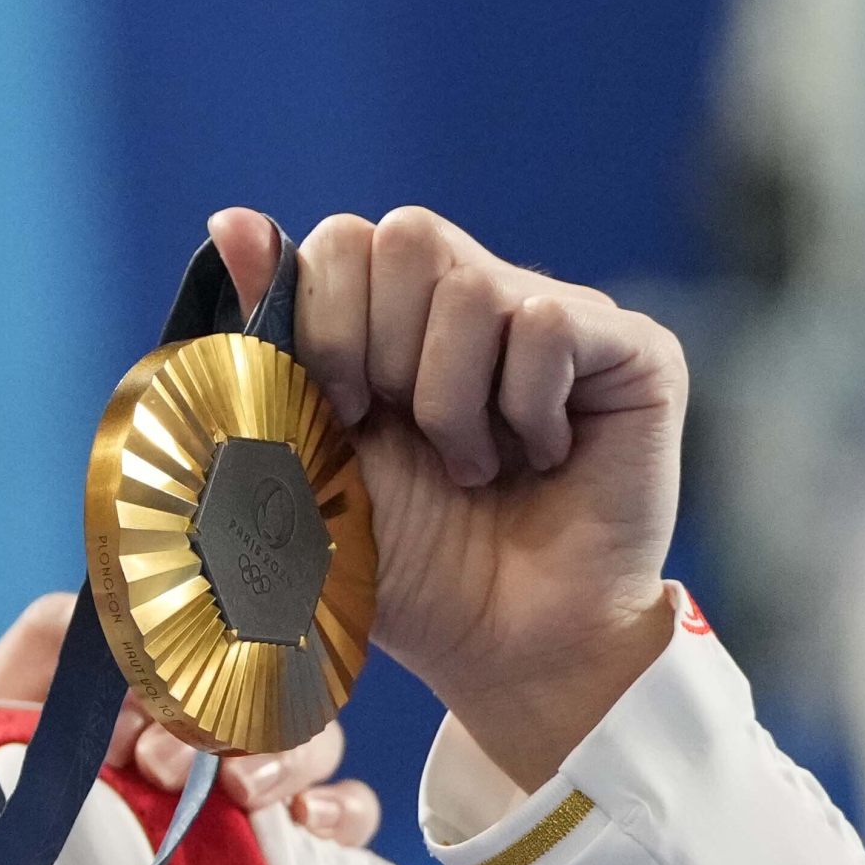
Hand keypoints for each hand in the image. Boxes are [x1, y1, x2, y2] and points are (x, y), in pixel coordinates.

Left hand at [0, 592, 382, 849]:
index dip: (194, 656)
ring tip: (237, 792)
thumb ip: (56, 632)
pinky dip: (341, 810)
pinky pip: (351, 812)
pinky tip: (306, 822)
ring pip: (317, 742)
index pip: (226, 630)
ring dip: (282, 761)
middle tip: (160, 764)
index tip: (134, 706)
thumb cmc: (11, 751)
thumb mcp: (13, 683)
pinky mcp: (290, 835)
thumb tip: (114, 634)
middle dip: (227, 722)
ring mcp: (260, 771)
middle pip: (276, 688)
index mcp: (167, 666)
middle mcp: (222, 712)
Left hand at [218, 203, 682, 793]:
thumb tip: (232, 219)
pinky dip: (524, 408)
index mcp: (391, 313)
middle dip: (386, 353)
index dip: (329, 325)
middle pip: (406, 236)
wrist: (495, 644)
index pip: (343, 239)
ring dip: (452, 403)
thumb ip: (269, 333)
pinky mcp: (632, 351)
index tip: (345, 414)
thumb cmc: (397, 558)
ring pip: (473, 287)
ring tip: (474, 467)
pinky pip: (548, 323)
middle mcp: (477, 298)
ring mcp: (559, 317)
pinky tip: (541, 459)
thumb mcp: (306, 447)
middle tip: (408, 434)